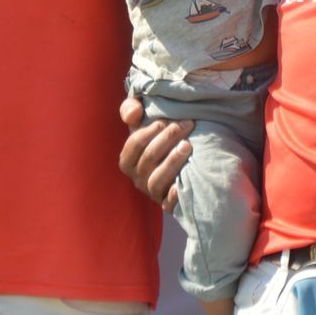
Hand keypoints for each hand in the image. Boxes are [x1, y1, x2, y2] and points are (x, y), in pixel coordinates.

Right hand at [117, 95, 192, 210]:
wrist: (180, 161)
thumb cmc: (159, 138)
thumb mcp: (142, 122)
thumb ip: (131, 109)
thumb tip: (134, 114)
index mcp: (127, 160)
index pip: (135, 144)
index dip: (151, 130)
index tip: (168, 120)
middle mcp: (136, 178)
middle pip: (148, 158)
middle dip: (167, 139)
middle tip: (187, 125)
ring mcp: (151, 193)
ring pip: (156, 180)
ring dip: (172, 162)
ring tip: (188, 146)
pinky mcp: (167, 205)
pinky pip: (167, 204)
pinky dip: (174, 195)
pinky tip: (184, 181)